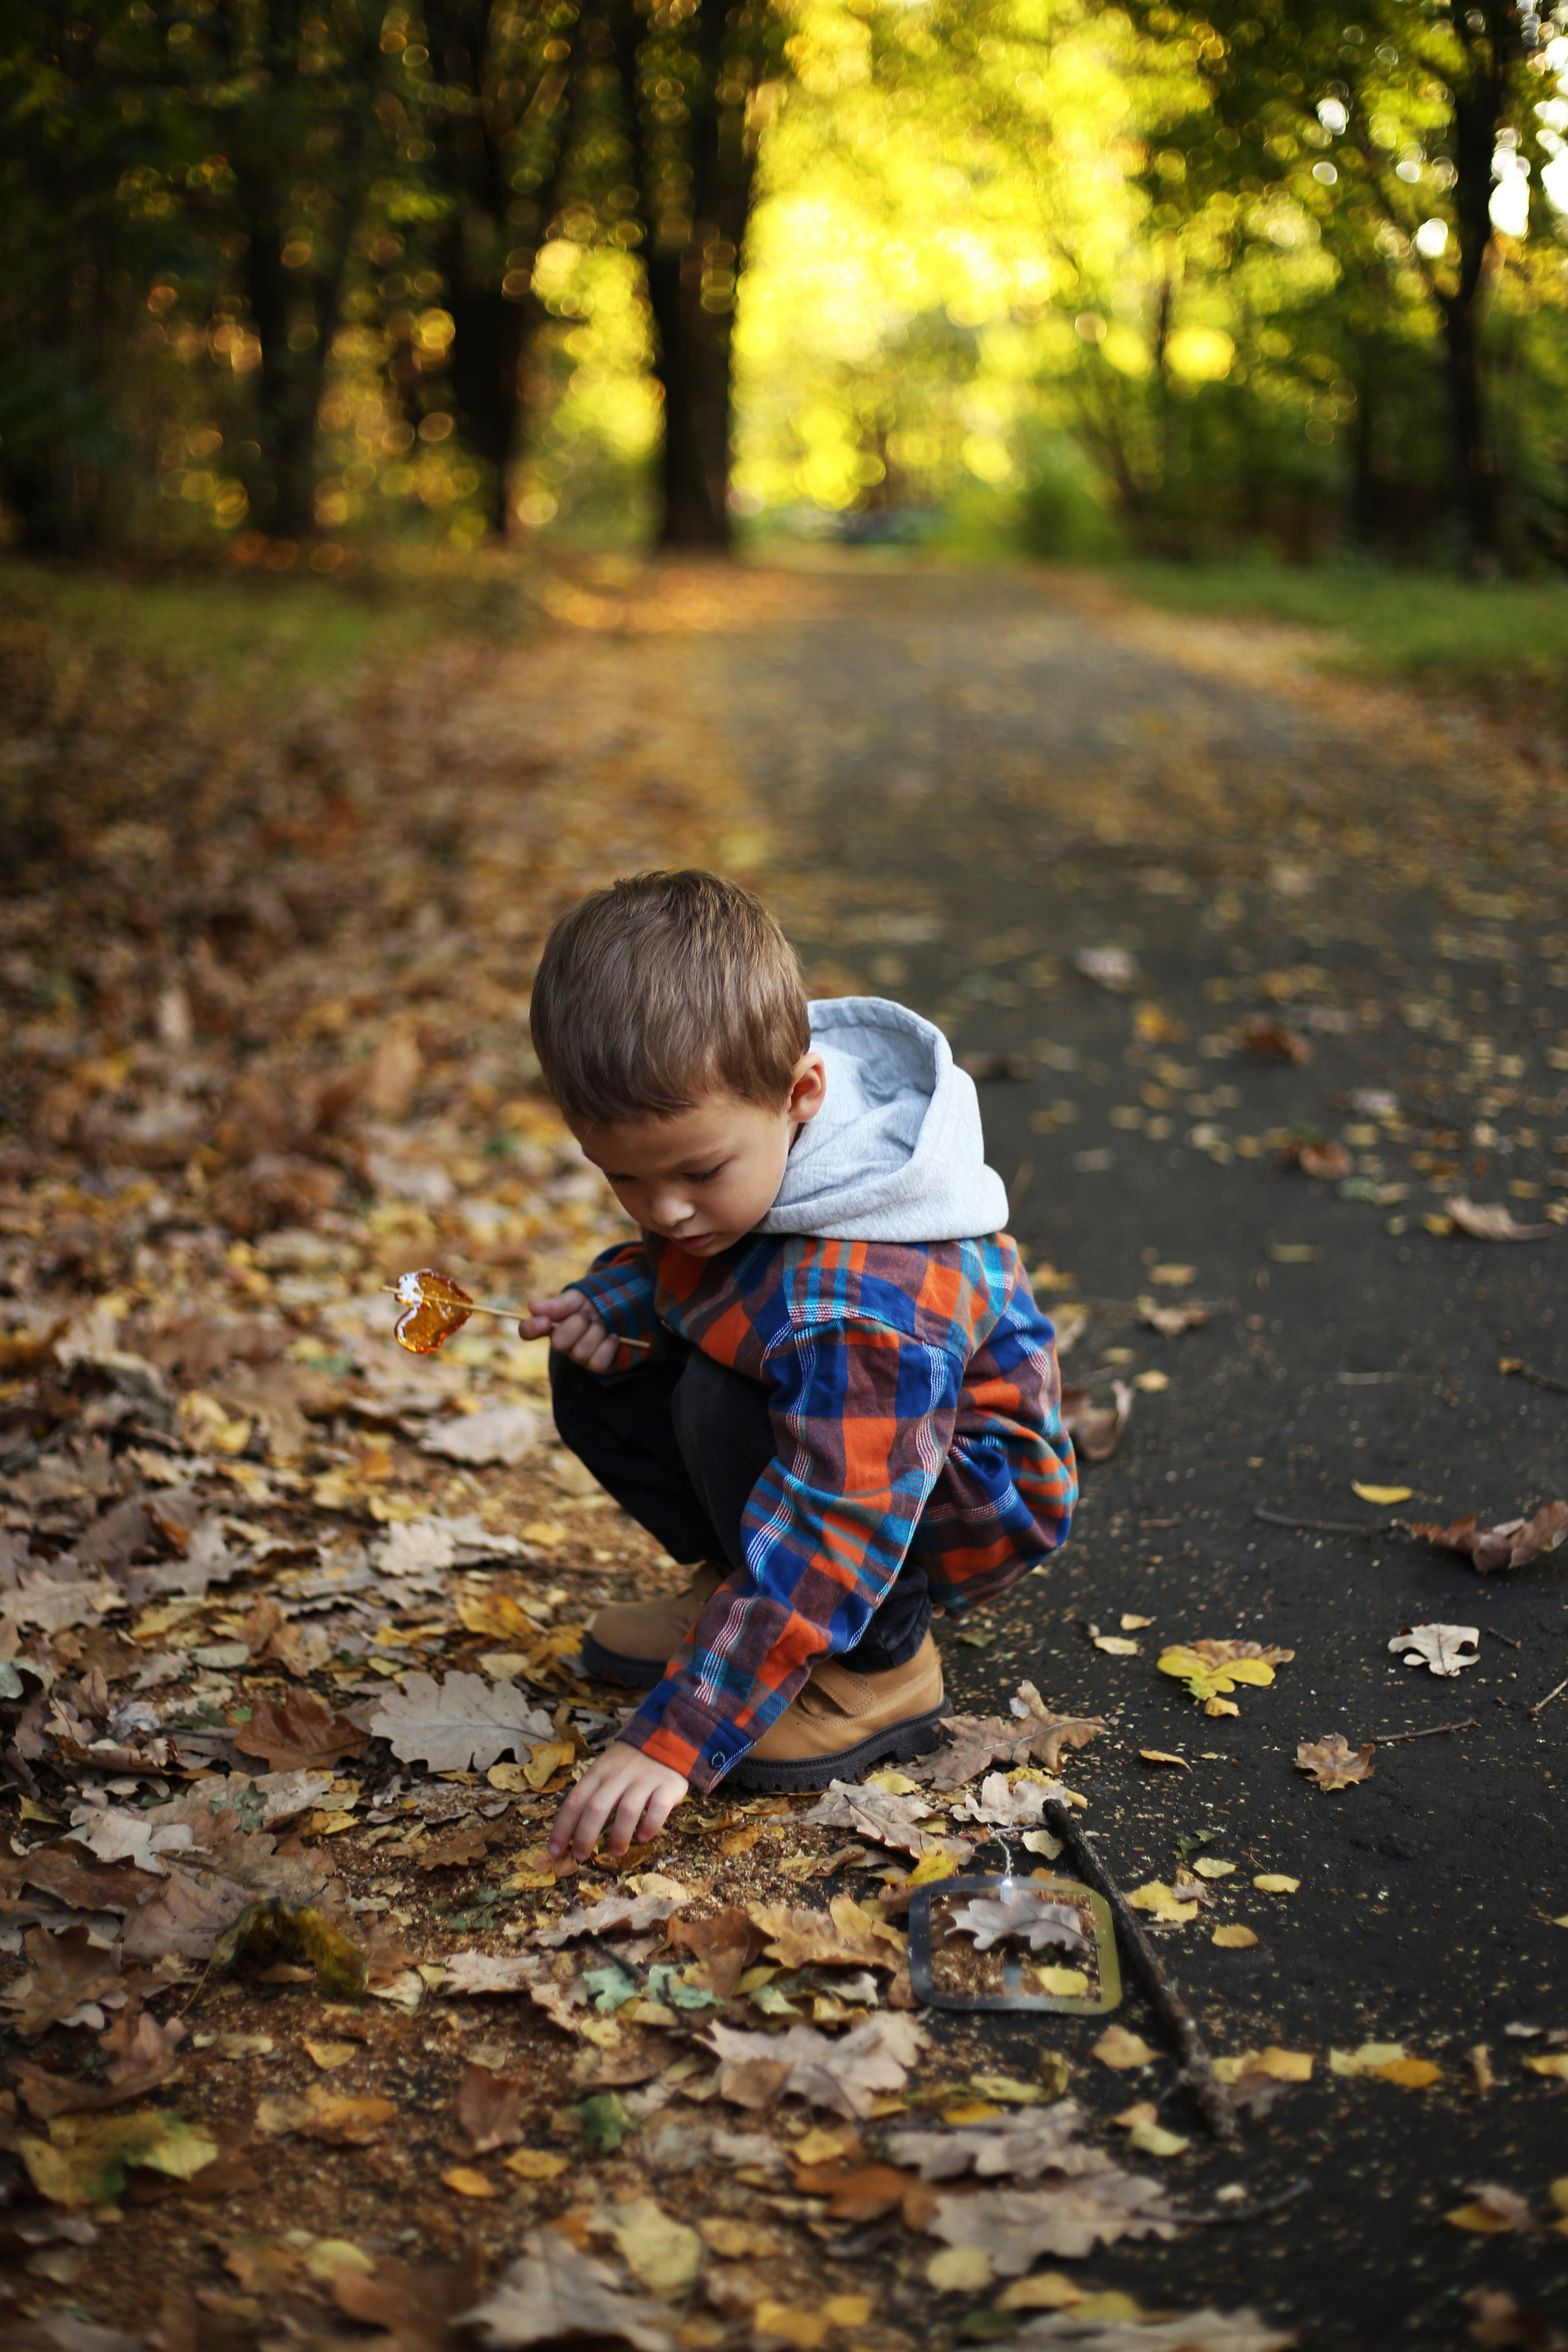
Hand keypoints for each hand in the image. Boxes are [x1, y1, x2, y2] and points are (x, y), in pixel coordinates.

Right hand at [518, 1288, 618, 1373]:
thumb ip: (558, 1304)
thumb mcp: (578, 1298)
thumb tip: (532, 1307)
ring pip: (580, 1352)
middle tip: (589, 1315)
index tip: (545, 1321)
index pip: (528, 1331)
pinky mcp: (598, 1366)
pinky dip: (608, 1345)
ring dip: (597, 1332)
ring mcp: (580, 1357)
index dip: (531, 1328)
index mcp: (553, 1324)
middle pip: (558, 1342)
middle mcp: (563, 1343)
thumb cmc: (596, 1303)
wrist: (625, 1309)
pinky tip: (613, 1337)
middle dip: (578, 1323)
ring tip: (603, 1324)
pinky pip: (597, 1361)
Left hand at [548, 1741, 688, 1859]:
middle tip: (581, 1857)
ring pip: (627, 1810)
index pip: (575, 1801)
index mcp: (599, 1772)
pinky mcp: (667, 1786)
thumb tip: (573, 1831)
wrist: (665, 1738)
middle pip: (597, 1807)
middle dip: (585, 1836)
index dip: (563, 1827)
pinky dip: (650, 1825)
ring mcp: (644, 1780)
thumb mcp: (605, 1769)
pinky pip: (658, 1808)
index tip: (555, 1850)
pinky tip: (643, 1836)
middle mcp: (618, 1776)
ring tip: (615, 1852)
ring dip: (618, 1835)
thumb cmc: (629, 1762)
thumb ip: (593, 1794)